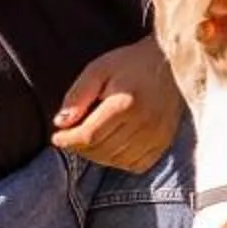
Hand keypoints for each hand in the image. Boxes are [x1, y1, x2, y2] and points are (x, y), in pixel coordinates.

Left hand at [51, 36, 182, 171]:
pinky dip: (119, 160)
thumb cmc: (130, 63)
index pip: (89, 136)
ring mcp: (157, 136)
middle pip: (101, 150)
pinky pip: (136, 165)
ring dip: (98, 155)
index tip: (57, 137)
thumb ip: (78, 95)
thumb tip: (61, 123)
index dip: (68, 140)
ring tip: (90, 139)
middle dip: (80, 147)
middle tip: (71, 135)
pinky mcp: (164, 142)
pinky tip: (113, 145)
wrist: (169, 62)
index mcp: (125, 104)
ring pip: (117, 161)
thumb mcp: (98, 69)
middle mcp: (144, 124)